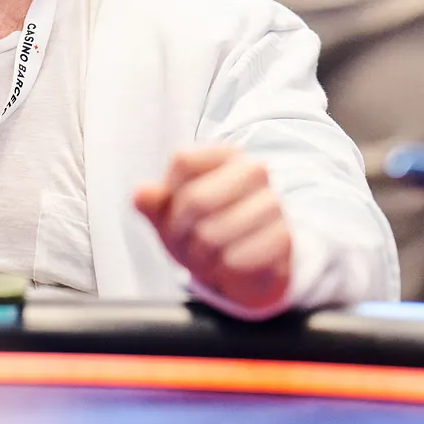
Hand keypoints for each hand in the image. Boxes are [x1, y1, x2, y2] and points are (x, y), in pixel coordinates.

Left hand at [134, 144, 292, 314]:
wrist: (246, 266)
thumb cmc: (203, 229)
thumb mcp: (170, 214)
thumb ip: (153, 201)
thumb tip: (140, 193)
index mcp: (225, 153)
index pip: (183, 161)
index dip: (168, 193)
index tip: (173, 210)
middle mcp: (254, 170)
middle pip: (195, 198)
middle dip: (180, 231)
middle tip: (187, 241)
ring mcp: (273, 202)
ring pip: (211, 234)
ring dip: (200, 255)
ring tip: (208, 254)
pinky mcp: (283, 237)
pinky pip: (234, 260)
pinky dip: (222, 270)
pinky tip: (229, 265)